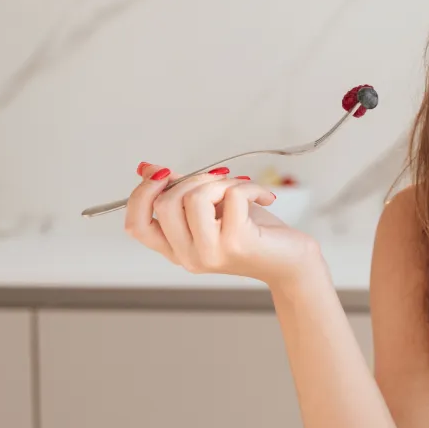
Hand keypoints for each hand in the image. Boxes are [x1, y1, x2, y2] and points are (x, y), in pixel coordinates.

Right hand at [124, 162, 320, 284]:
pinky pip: (232, 196)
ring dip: (220, 182)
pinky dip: (249, 186)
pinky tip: (263, 196)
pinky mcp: (236, 243)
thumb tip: (147, 168)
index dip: (141, 195)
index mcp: (177, 249)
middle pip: (164, 205)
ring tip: (240, 188)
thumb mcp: (212, 207)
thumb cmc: (254, 232)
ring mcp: (210, 253)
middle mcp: (189, 256)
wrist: (291, 260)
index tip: (164, 174)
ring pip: (194, 198)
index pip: (136, 226)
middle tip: (219, 181)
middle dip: (192, 180)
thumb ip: (180, 191)